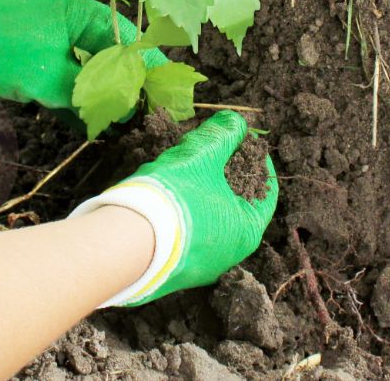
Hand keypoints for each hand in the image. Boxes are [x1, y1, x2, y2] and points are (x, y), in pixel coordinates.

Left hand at [0, 0, 166, 112]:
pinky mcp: (38, 66)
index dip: (149, 70)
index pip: (130, 41)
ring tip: (125, 129)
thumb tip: (122, 112)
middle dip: (130, 89)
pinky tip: (91, 128)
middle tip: (148, 118)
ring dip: (104, 100)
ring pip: (91, 75)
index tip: (167, 97)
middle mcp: (73, 27)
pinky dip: (79, 105)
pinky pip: (69, 86)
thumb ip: (89, 94)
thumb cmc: (2, 49)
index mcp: (82, 15)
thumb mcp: (49, 74)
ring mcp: (55, 46)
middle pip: (114, 59)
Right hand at [70, 110, 278, 305]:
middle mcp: (229, 255)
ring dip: (201, 190)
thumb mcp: (201, 157)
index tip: (245, 142)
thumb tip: (236, 121)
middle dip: (225, 174)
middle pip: (235, 204)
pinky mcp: (172, 267)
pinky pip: (186, 232)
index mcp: (246, 231)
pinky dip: (184, 210)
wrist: (124, 245)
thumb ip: (222, 135)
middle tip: (213, 151)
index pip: (266, 192)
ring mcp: (200, 265)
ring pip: (208, 217)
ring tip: (186, 167)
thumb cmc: (175, 198)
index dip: (257, 161)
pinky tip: (166, 193)